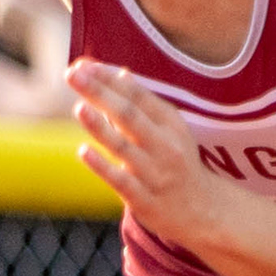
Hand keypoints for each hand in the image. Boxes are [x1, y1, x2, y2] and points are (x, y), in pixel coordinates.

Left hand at [70, 60, 225, 243]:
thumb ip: (142, 105)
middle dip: (100, 93)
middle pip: (129, 115)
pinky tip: (83, 151)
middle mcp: (165, 146)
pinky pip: (120, 181)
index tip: (85, 65)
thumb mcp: (169, 130)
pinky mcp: (144, 199)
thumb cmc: (176, 162)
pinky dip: (102, 166)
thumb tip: (119, 73)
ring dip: (100, 127)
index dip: (110, 79)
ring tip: (79, 107)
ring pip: (124, 147)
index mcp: (171, 124)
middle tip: (73, 75)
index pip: (138, 95)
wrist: (202, 211)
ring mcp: (155, 174)